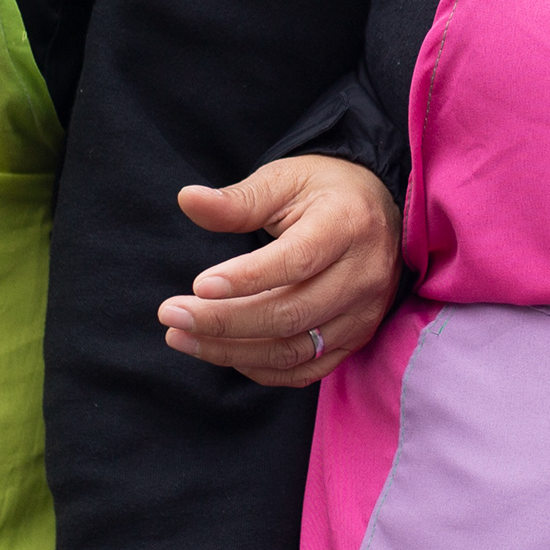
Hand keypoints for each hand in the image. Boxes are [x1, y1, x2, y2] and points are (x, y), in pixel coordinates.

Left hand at [162, 157, 401, 388]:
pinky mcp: (357, 337)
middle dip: (224, 322)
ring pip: (293, 350)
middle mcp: (363, 274)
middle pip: (290, 314)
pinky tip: (224, 353)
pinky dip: (261, 369)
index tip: (197, 286)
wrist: (377, 209)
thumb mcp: (283, 180)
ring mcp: (363, 312)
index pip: (296, 261)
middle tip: (171, 315)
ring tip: (182, 337)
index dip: (245, 279)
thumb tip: (187, 199)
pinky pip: (306, 369)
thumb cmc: (323, 190)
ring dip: (232, 352)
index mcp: (347, 224)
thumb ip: (238, 200)